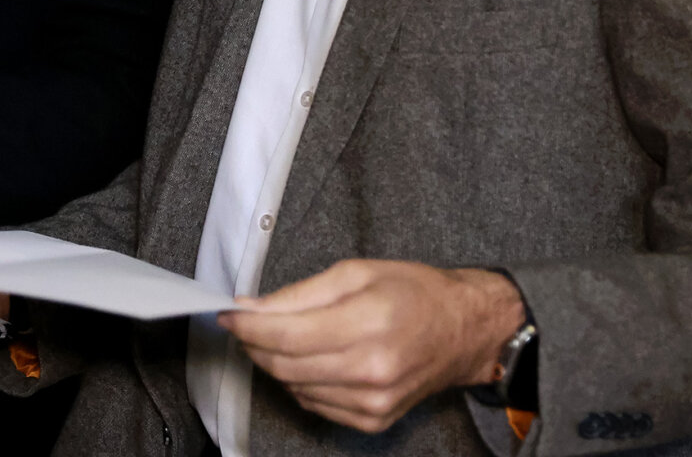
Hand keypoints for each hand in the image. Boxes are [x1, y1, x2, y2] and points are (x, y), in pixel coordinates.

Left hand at [219, 259, 522, 433]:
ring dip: (275, 362)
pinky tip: (310, 360)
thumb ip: (300, 293)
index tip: (227, 315)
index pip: (286, 335)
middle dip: (255, 343)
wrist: (464, 330)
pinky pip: (315, 404)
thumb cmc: (414, 292)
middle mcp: (372, 369)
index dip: (247, 326)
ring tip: (280, 337)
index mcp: (369, 323)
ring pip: (294, 387)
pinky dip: (300, 382)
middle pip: (284, 365)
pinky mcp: (373, 420)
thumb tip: (252, 308)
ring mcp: (373, 402)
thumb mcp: (357, 272)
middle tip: (245, 324)